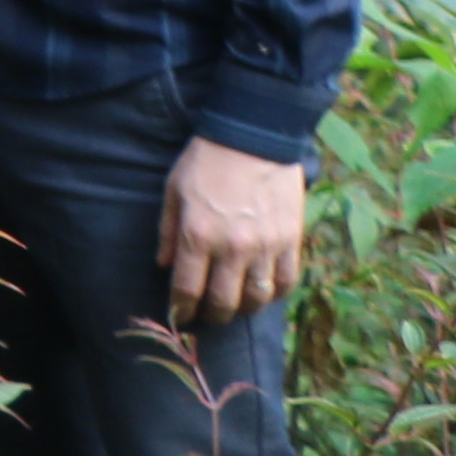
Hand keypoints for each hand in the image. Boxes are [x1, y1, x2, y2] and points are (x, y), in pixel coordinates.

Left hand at [161, 137, 308, 324]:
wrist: (253, 137)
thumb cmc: (206, 161)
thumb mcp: (173, 191)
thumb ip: (167, 232)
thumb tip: (164, 265)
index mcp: (198, 235)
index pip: (187, 290)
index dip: (181, 311)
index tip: (179, 318)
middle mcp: (232, 248)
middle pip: (223, 303)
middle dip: (211, 316)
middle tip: (206, 316)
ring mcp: (265, 246)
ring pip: (256, 299)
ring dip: (243, 309)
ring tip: (235, 306)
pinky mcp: (291, 240)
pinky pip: (286, 282)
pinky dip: (274, 293)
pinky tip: (263, 291)